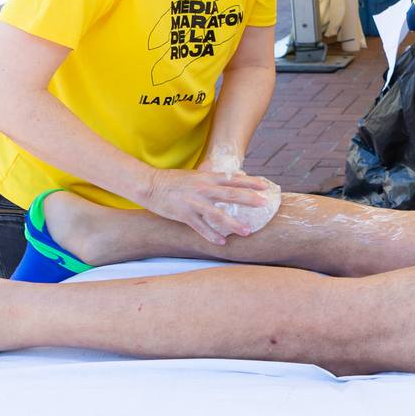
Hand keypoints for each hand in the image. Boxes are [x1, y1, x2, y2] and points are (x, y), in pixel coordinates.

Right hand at [139, 167, 273, 244]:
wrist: (149, 184)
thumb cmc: (173, 180)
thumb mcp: (194, 174)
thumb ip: (210, 175)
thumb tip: (226, 173)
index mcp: (207, 178)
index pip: (233, 178)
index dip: (250, 181)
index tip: (265, 185)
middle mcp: (203, 189)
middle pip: (230, 194)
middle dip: (249, 199)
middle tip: (264, 204)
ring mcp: (194, 202)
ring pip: (217, 214)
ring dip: (233, 223)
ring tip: (247, 231)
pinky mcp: (184, 214)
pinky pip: (201, 227)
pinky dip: (211, 235)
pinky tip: (222, 242)